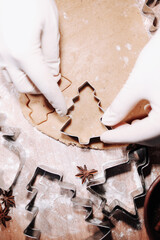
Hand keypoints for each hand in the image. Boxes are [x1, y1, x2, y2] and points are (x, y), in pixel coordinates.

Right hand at [0, 0, 66, 115]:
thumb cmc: (30, 0)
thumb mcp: (49, 25)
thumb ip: (52, 55)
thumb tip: (53, 74)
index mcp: (25, 54)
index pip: (45, 85)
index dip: (56, 99)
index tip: (63, 109)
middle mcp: (8, 59)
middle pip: (27, 88)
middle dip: (42, 90)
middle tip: (52, 80)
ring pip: (15, 82)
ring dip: (30, 82)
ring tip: (40, 71)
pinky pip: (7, 71)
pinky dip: (20, 73)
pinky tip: (26, 64)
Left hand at [101, 28, 159, 145]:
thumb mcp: (136, 84)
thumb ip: (121, 105)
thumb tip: (108, 120)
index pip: (137, 135)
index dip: (117, 137)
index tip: (103, 137)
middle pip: (149, 137)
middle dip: (130, 134)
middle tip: (114, 128)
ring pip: (156, 132)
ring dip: (142, 130)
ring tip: (127, 121)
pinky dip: (152, 122)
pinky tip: (146, 111)